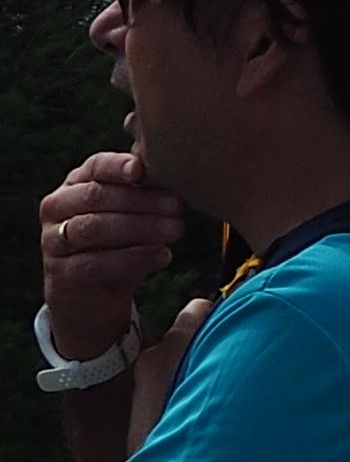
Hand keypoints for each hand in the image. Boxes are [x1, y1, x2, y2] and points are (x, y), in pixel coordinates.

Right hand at [38, 149, 182, 361]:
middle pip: (96, 196)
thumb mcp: (136, 215)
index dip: (118, 166)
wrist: (95, 295)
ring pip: (94, 228)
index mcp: (77, 184)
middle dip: (141, 201)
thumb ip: (149, 194)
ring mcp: (53, 240)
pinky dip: (132, 258)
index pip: (95, 166)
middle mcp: (58, 208)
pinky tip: (162, 255)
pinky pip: (94, 263)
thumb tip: (184, 175)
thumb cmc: (121, 243)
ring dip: (139, 228)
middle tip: (178, 208)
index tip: (144, 171)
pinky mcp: (60, 273)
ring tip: (175, 230)